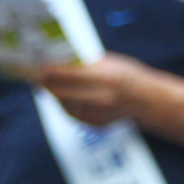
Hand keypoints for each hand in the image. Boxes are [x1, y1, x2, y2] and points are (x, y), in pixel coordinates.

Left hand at [35, 53, 152, 127]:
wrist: (146, 100)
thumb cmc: (125, 74)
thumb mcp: (106, 61)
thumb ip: (83, 63)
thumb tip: (57, 60)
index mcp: (104, 77)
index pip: (67, 74)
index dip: (49, 70)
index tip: (38, 65)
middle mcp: (100, 97)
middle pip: (61, 91)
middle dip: (46, 83)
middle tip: (37, 75)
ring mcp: (98, 114)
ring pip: (64, 104)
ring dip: (53, 94)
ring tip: (47, 84)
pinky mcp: (96, 124)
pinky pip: (72, 114)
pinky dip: (64, 104)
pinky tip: (61, 96)